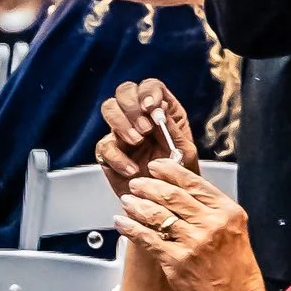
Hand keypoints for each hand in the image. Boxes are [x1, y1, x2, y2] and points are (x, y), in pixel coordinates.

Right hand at [96, 78, 197, 198]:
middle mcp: (140, 117)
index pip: (150, 86)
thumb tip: (159, 108)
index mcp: (162, 111)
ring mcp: (122, 133)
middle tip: (144, 128)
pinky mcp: (109, 153)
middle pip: (124, 91)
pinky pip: (104, 146)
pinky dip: (117, 157)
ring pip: (109, 108)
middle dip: (131, 106)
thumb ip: (172, 128)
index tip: (151, 108)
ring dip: (122, 123)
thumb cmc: (182, 175)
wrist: (168, 204)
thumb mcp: (185, 150)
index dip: (148, 92)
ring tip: (137, 142)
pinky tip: (132, 169)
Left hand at [116, 152, 265, 290]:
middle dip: (148, 186)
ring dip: (137, 205)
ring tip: (127, 201)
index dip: (169, 171)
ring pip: (157, 215)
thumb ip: (209, 207)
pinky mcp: (176, 260)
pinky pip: (147, 239)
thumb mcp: (232, 228)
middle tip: (136, 184)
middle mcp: (211, 224)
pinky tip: (122, 222)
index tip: (155, 166)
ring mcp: (193, 242)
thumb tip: (178, 187)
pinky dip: (131, 228)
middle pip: (172, 196)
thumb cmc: (234, 265)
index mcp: (227, 211)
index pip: (194, 182)